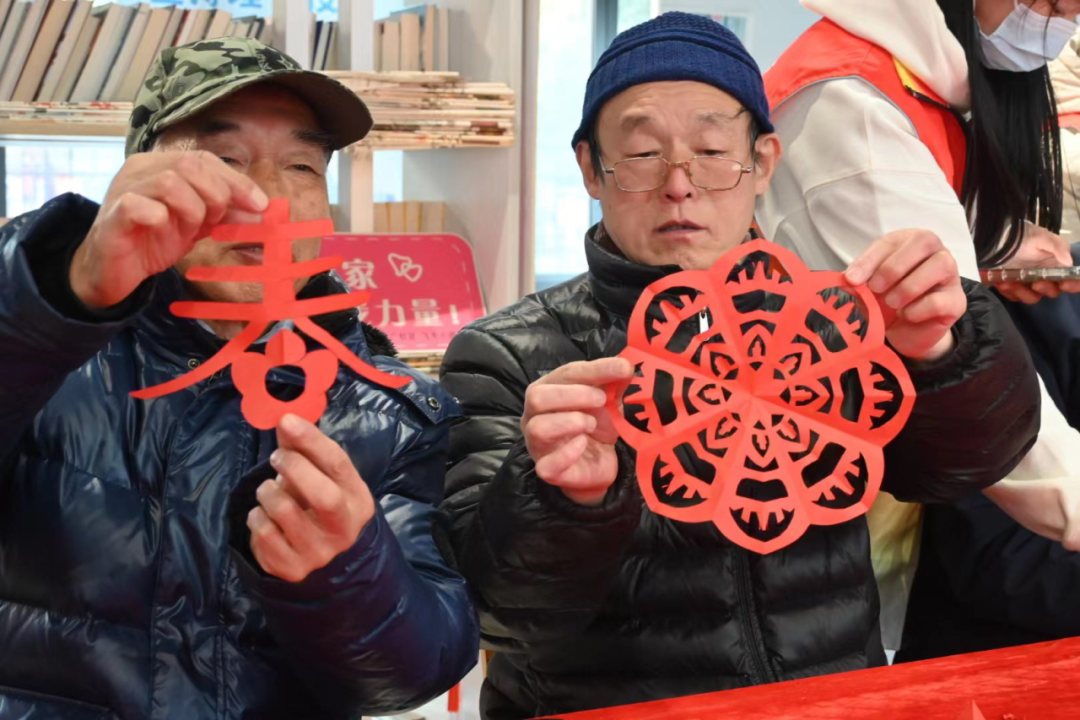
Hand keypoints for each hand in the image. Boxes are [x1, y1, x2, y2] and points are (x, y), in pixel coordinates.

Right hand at [70, 150, 268, 308]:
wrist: (113, 271)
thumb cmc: (154, 240)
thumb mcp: (198, 225)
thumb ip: (226, 214)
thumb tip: (261, 210)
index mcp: (161, 165)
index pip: (205, 159)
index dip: (236, 180)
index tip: (261, 205)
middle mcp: (141, 170)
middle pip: (189, 164)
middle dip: (216, 194)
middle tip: (216, 221)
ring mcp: (124, 190)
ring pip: (169, 182)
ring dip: (192, 208)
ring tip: (189, 229)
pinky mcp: (112, 216)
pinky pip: (138, 206)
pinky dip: (159, 217)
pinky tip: (163, 228)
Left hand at [248, 414, 375, 582]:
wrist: (325, 561)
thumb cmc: (321, 507)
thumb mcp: (323, 479)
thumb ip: (306, 451)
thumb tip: (285, 421)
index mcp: (358, 501)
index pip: (339, 465)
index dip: (312, 440)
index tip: (287, 421)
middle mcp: (344, 530)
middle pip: (322, 495)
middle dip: (294, 467)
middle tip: (277, 456)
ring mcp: (319, 553)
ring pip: (284, 511)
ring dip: (268, 491)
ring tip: (269, 490)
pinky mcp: (292, 569)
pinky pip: (262, 532)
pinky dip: (256, 516)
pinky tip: (265, 516)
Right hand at [522, 357, 633, 505]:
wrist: (598, 463)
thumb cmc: (596, 425)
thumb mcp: (607, 400)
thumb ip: (614, 382)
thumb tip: (626, 366)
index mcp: (548, 390)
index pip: (566, 373)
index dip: (595, 369)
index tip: (623, 369)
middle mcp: (535, 415)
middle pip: (538, 397)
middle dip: (574, 395)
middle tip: (601, 400)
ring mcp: (537, 444)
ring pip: (538, 428)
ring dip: (570, 422)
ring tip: (591, 424)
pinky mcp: (547, 470)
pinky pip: (548, 464)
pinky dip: (568, 453)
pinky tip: (583, 444)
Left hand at [844, 229, 965, 361]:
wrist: (905, 331)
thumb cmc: (887, 300)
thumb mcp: (869, 286)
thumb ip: (860, 279)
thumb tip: (848, 279)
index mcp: (909, 242)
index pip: (892, 241)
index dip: (870, 259)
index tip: (852, 280)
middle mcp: (934, 252)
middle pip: (923, 241)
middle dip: (894, 266)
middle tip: (875, 288)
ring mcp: (950, 275)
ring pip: (940, 265)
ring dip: (909, 286)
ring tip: (892, 303)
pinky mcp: (956, 301)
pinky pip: (940, 300)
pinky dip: (918, 309)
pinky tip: (907, 315)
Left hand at [993, 223, 1079, 303]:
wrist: (999, 239)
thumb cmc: (1025, 237)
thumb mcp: (1043, 238)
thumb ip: (1058, 247)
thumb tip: (1069, 262)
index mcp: (1057, 265)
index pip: (1071, 279)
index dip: (1073, 285)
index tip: (1064, 284)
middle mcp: (1046, 277)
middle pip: (1052, 292)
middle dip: (1045, 289)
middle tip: (1036, 283)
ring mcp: (1029, 283)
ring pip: (1032, 297)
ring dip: (1023, 292)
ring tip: (1012, 282)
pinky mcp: (1014, 287)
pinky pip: (1014, 297)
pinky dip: (1009, 292)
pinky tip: (1002, 283)